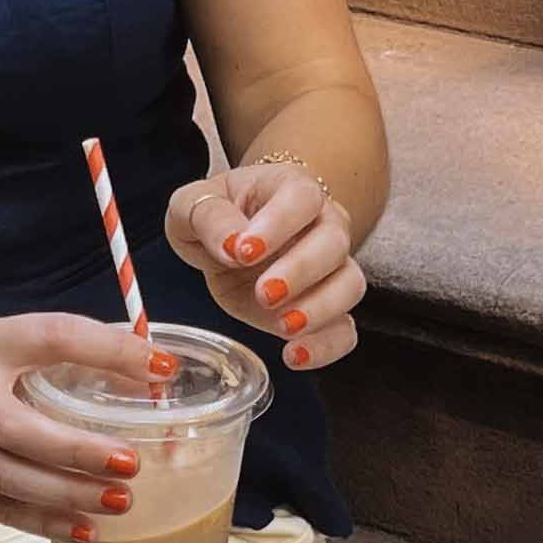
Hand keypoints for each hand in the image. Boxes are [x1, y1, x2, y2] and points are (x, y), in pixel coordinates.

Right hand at [0, 312, 172, 536]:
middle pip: (21, 428)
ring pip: (8, 476)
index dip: (108, 351)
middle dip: (79, 450)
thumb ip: (55, 354)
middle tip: (131, 462)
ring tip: (119, 499)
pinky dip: (41, 522)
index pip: (51, 337)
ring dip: (67, 493)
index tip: (159, 367)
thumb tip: (140, 374)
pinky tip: (84, 530)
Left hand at [166, 160, 363, 372]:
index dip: (279, 224)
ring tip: (284, 327)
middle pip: (334, 242)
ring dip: (321, 309)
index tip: (245, 251)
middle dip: (301, 271)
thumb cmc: (217, 215)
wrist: (232, 240)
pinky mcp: (327, 308)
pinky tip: (295, 355)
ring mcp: (332, 267)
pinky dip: (327, 346)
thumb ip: (209, 217)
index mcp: (291, 188)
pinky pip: (345, 329)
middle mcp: (323, 223)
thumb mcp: (192, 205)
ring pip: (350, 284)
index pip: (301, 197)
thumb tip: (231, 243)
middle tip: (264, 293)